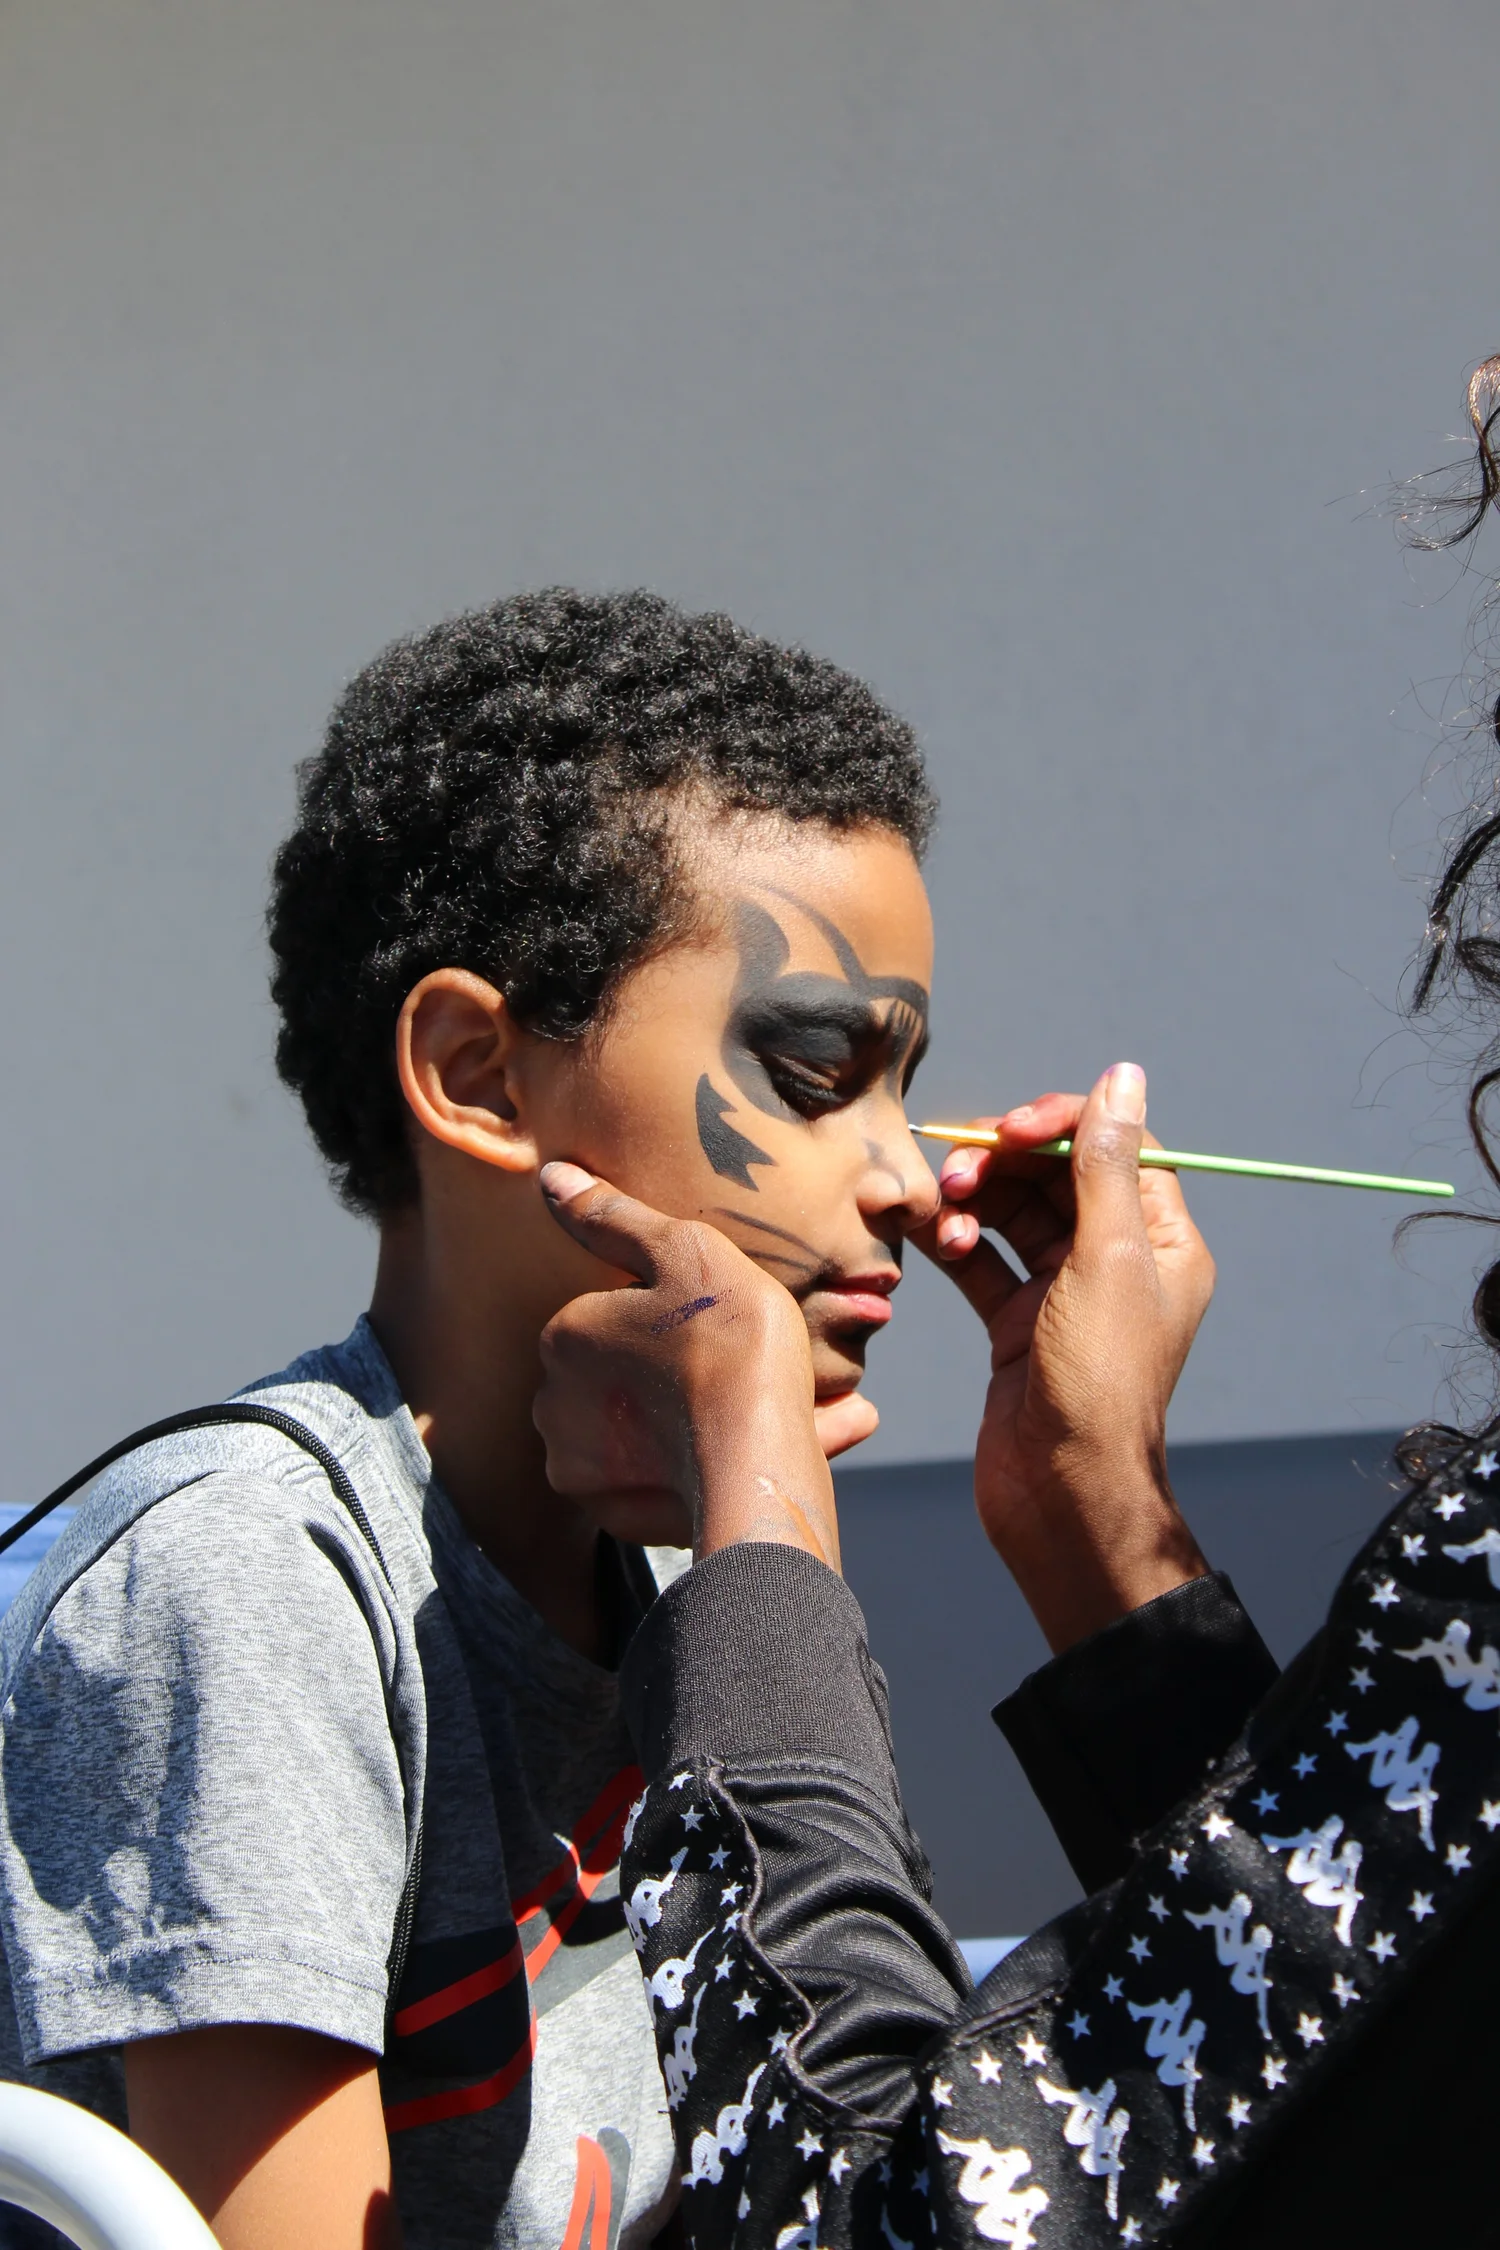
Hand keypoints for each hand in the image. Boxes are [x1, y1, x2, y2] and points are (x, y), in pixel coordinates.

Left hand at [535, 1164, 840, 1564]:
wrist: (759, 1459)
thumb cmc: (729, 1341)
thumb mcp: (683, 1251)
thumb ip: (613, 1215)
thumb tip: (552, 1178)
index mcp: (563, 1337)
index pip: (612, 1316)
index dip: (673, 1317)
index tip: (721, 1324)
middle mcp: (554, 1405)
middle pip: (624, 1376)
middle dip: (680, 1373)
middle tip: (753, 1367)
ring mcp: (581, 1470)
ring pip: (645, 1431)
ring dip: (700, 1420)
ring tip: (781, 1406)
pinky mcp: (616, 1519)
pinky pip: (664, 1484)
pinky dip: (707, 1467)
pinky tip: (773, 1444)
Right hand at [913, 1064, 1215, 1651]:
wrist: (1059, 1492)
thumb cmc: (1097, 1383)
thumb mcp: (1104, 1259)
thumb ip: (1105, 1164)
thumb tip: (1123, 1077)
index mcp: (1159, 1241)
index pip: (1114, 1147)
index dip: (1060, 1124)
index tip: (1011, 1129)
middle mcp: (1115, 1261)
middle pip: (1055, 1175)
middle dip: (1002, 1162)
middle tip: (957, 1171)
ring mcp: (1063, 1293)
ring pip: (1012, 1214)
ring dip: (971, 1201)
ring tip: (938, 1214)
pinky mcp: (1016, 1323)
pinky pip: (981, 1260)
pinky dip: (952, 1240)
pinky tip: (925, 1235)